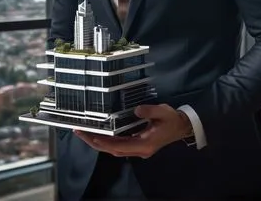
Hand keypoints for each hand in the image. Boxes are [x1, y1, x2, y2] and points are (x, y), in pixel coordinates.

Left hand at [73, 104, 191, 158]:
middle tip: (79, 132)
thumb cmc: (172, 119)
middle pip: (112, 150)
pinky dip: (106, 141)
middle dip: (94, 142)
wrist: (181, 127)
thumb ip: (150, 111)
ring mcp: (137, 149)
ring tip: (84, 132)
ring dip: (98, 142)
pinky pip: (118, 145)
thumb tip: (135, 110)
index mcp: (144, 144)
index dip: (104, 142)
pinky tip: (98, 133)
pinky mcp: (137, 144)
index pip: (119, 146)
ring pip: (113, 149)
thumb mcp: (163, 112)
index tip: (90, 135)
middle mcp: (139, 150)